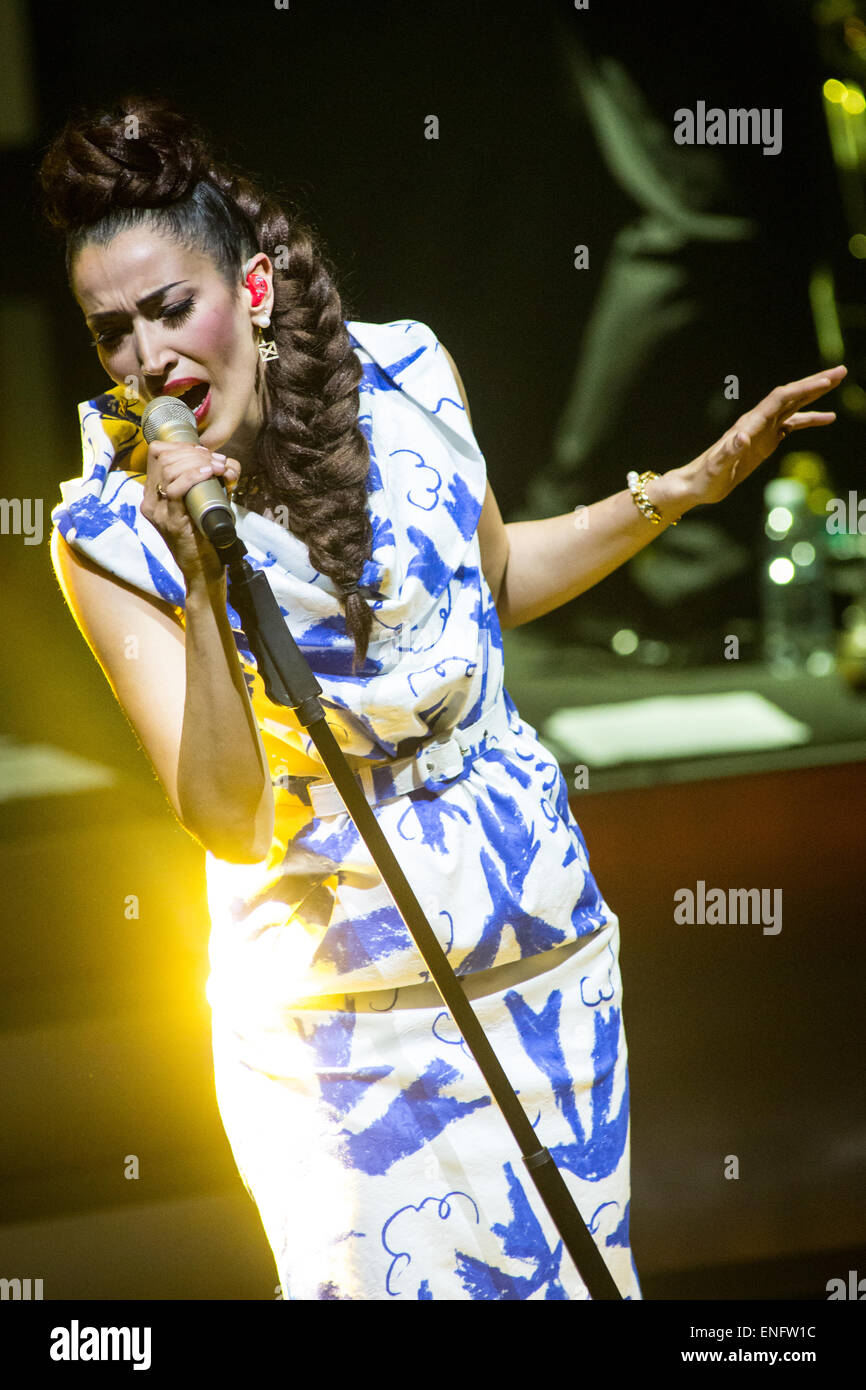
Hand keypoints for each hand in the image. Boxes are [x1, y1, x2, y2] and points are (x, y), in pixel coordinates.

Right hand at [140, 440, 240, 587]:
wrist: (203, 572)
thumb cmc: (206, 537)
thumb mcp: (202, 503)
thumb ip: (206, 483)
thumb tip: (225, 462)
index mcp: (153, 495)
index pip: (158, 454)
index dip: (182, 447)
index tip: (205, 453)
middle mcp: (150, 501)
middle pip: (164, 458)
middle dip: (194, 452)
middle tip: (216, 461)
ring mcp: (158, 512)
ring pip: (169, 469)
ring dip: (197, 462)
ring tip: (217, 467)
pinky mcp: (170, 522)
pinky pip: (175, 490)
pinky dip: (193, 476)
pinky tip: (209, 473)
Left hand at [676, 365, 846, 508]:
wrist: (697, 484)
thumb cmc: (706, 477)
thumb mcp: (717, 467)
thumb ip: (729, 451)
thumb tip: (743, 436)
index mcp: (750, 424)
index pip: (780, 399)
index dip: (803, 389)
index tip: (825, 382)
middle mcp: (758, 421)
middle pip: (790, 396)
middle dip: (815, 384)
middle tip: (840, 372)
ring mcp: (763, 430)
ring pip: (793, 406)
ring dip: (815, 395)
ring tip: (837, 383)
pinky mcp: (766, 441)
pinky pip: (792, 425)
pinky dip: (810, 419)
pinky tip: (827, 418)